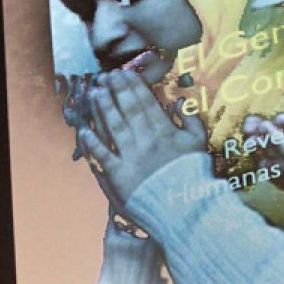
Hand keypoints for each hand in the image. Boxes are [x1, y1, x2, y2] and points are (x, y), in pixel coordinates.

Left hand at [77, 70, 207, 220]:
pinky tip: (83, 131)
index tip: (123, 74)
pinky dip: (91, 143)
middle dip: (115, 90)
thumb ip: (191, 120)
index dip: (132, 86)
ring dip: (102, 108)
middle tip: (106, 77)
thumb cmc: (193, 177)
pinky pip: (101, 155)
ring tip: (95, 93)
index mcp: (164, 131)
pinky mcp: (118, 175)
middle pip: (126, 109)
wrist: (185, 209)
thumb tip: (181, 101)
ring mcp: (129, 157)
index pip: (145, 102)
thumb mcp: (199, 145)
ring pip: (112, 126)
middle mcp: (144, 140)